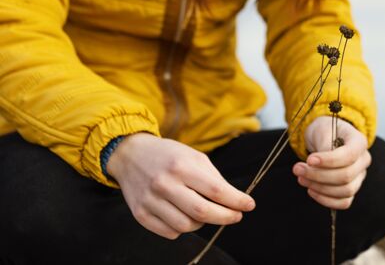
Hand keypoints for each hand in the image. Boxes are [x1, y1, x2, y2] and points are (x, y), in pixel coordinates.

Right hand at [107, 133, 254, 239]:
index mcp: (181, 166)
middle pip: (202, 212)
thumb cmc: (169, 155)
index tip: (249, 205)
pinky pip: (170, 232)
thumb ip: (214, 178)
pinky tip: (185, 216)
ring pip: (186, 226)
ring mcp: (150, 201)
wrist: (130, 155)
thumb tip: (234, 200)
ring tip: (206, 212)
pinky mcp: (140, 214)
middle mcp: (164, 184)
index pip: (216, 190)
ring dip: (203, 223)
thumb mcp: (194, 156)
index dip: (237, 201)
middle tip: (236, 216)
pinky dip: (183, 228)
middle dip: (226, 217)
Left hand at [293, 116, 370, 209]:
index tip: (309, 160)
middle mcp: (363, 161)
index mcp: (359, 142)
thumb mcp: (323, 130)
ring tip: (301, 178)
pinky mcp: (351, 189)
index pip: (349, 155)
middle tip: (298, 169)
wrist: (326, 137)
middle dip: (318, 175)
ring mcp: (359, 177)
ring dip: (320, 188)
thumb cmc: (325, 131)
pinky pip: (343, 202)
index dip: (329, 161)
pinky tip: (311, 190)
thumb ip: (324, 146)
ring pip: (345, 191)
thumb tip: (318, 165)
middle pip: (346, 176)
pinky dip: (326, 200)